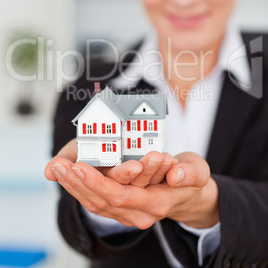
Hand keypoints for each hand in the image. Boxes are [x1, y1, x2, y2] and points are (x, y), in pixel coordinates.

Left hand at [45, 141, 218, 228]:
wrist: (190, 196)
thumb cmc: (192, 179)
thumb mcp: (199, 172)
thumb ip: (191, 173)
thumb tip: (176, 174)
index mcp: (155, 203)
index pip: (121, 196)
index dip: (98, 183)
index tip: (79, 166)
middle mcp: (138, 213)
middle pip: (102, 201)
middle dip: (78, 183)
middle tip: (58, 165)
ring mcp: (127, 213)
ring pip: (95, 203)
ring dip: (74, 186)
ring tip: (56, 167)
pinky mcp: (121, 208)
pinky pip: (96, 201)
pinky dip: (80, 189)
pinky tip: (67, 175)